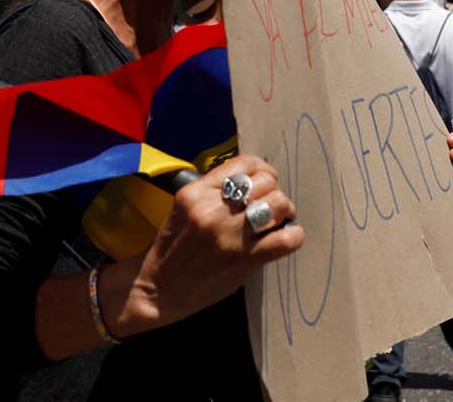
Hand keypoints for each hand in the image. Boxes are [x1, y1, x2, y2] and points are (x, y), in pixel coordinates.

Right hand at [105, 155, 303, 337]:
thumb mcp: (183, 209)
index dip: (262, 170)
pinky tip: (285, 237)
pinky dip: (293, 235)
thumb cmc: (171, 248)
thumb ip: (212, 193)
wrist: (159, 288)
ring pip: (279, 204)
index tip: (263, 182)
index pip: (243, 164)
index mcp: (195, 192)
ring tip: (277, 221)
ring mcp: (230, 234)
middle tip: (270, 206)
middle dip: (274, 191)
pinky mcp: (245, 259)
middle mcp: (212, 208)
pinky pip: (286, 239)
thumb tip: (252, 184)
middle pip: (265, 182)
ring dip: (284, 212)